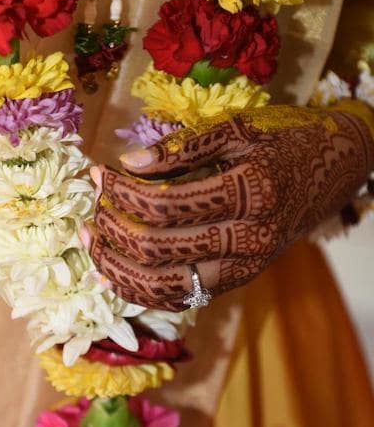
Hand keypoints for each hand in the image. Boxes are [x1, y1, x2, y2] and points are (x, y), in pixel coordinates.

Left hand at [82, 107, 373, 310]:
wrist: (336, 169)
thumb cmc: (288, 140)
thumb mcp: (240, 129)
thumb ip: (184, 147)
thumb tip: (129, 163)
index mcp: (249, 193)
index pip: (164, 203)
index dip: (121, 191)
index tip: (97, 174)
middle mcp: (248, 239)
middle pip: (158, 248)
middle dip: (113, 228)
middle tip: (90, 208)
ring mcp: (244, 267)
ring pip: (165, 286)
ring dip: (119, 269)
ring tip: (91, 244)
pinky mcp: (239, 279)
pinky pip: (182, 296)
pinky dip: (144, 289)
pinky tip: (117, 272)